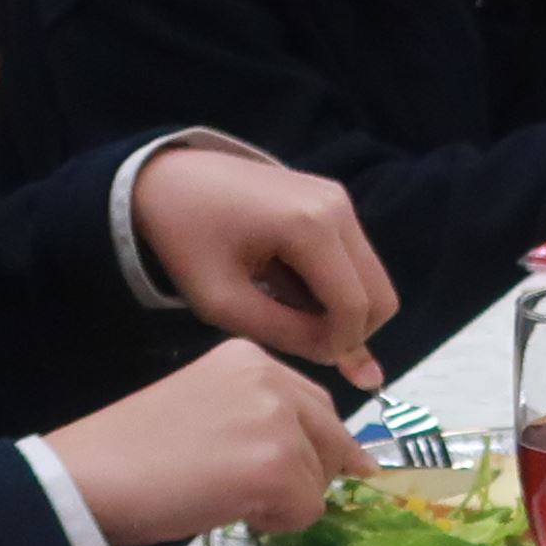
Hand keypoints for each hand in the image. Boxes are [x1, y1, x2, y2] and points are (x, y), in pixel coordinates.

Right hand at [39, 341, 377, 545]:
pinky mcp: (277, 466)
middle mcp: (271, 378)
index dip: (314, 444)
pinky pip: (308, 510)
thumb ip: (257, 415)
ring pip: (321, 478)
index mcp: (249, 357)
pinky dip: (275, 523)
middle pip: (331, 437)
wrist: (88, 476)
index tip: (305, 469)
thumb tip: (326, 454)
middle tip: (258, 495)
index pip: (315, 403)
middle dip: (308, 473)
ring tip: (224, 496)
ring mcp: (278, 420)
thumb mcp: (205, 407)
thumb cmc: (130, 450)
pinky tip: (227, 511)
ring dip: (284, 500)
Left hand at [128, 141, 399, 380]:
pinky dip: (333, 285)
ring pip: (372, 280)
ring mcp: (339, 199)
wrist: (165, 180)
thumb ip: (288, 335)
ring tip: (283, 308)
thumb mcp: (224, 303)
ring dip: (340, 309)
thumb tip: (350, 365)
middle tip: (297, 339)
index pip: (356, 307)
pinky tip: (287, 285)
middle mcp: (338, 207)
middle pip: (380, 295)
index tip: (300, 356)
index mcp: (310, 226)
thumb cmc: (185, 243)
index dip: (339, 347)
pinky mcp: (334, 199)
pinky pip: (355, 260)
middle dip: (349, 331)